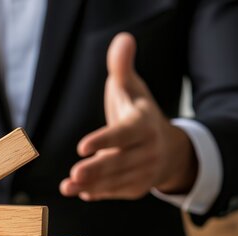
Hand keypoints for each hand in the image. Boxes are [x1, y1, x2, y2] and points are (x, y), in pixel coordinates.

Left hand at [60, 33, 196, 200]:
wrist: (169, 148)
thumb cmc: (138, 113)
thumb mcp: (132, 88)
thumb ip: (122, 67)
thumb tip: (123, 39)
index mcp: (143, 124)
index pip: (123, 134)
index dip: (104, 140)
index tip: (82, 147)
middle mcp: (147, 149)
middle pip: (120, 161)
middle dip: (97, 169)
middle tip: (75, 173)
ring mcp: (144, 171)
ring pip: (116, 180)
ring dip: (92, 185)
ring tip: (68, 186)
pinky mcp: (137, 187)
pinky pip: (117, 192)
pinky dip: (100, 193)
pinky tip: (80, 192)